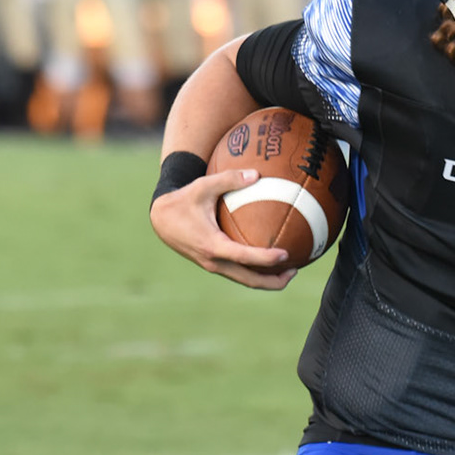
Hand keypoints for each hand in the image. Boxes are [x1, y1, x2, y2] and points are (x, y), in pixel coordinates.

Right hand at [149, 169, 296, 290]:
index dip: (266, 258)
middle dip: (273, 281)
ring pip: (243, 279)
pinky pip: (237, 272)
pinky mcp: (212, 263)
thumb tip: (257, 174)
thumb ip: (229, 179)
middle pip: (248, 279)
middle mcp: (213, 260)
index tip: (286, 254)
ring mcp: (212, 265)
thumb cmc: (183, 200)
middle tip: (295, 270)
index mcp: (212, 245)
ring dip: (265, 280)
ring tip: (289, 270)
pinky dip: (254, 271)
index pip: (244, 257)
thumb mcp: (203, 186)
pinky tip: (269, 260)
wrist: (160, 218)